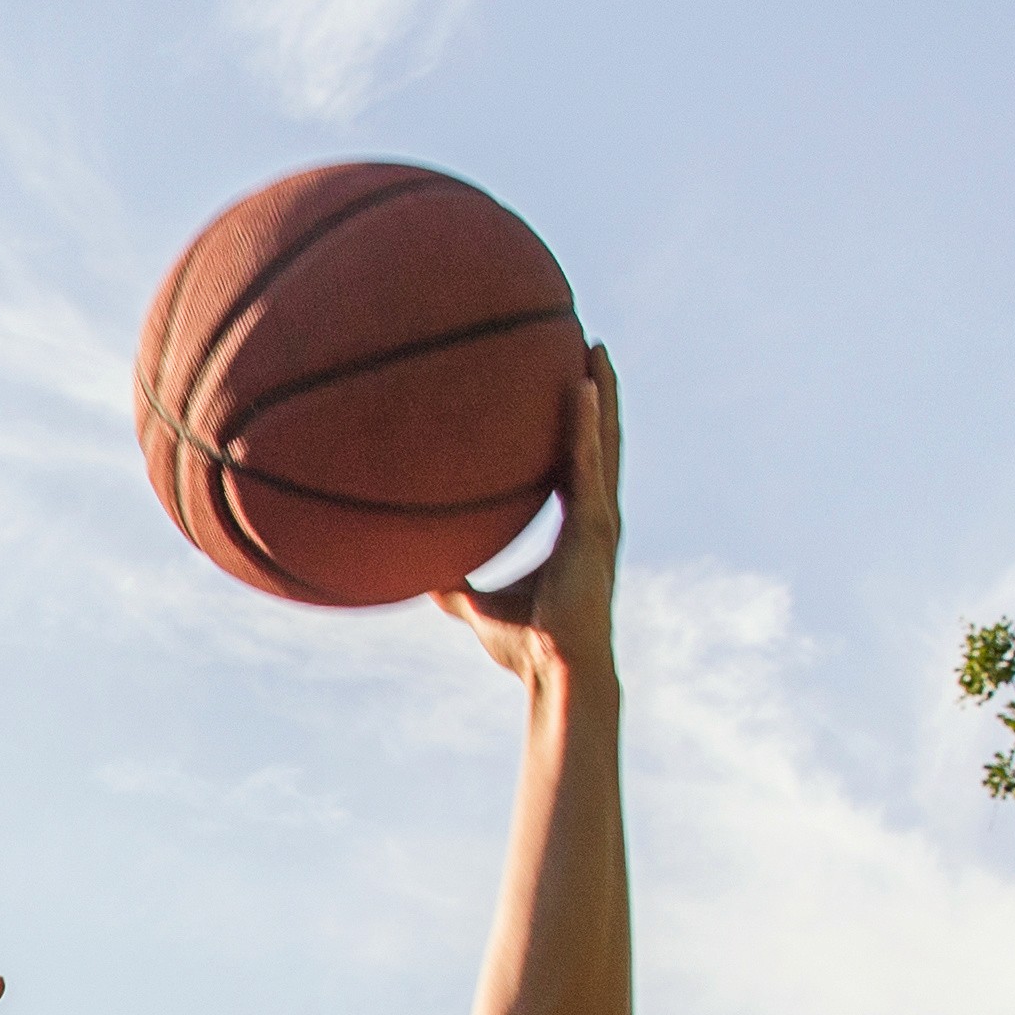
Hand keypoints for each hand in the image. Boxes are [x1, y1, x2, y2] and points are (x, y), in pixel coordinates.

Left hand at [439, 345, 622, 686]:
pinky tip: (582, 388)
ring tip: (594, 347)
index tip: (572, 382)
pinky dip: (586, 426)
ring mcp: (600, 518)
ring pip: (604, 441)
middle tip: (590, 344)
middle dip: (598, 391)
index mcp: (575, 525)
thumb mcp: (474, 605)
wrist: (554, 670)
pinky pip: (589, 465)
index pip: (577, 460)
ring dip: (601, 392)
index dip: (578, 423)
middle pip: (600, 438)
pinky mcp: (596, 526)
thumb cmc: (525, 644)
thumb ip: (451, 584)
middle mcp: (594, 514)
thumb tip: (410, 574)